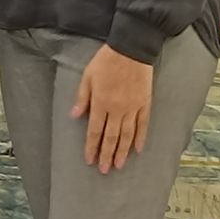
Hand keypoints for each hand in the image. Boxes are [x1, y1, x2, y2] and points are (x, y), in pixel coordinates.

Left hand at [71, 45, 153, 173]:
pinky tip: (138, 150)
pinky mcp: (144, 103)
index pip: (94, 131)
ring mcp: (132, 107)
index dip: (91, 147)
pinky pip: (143, 124)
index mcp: (101, 102)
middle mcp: (117, 109)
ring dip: (122, 151)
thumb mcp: (88, 76)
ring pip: (127, 135)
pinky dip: (140, 138)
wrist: (131, 48)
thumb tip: (74, 116)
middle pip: (111, 137)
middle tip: (104, 170)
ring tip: (119, 165)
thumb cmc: (106, 60)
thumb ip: (82, 97)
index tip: (89, 160)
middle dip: (106, 154)